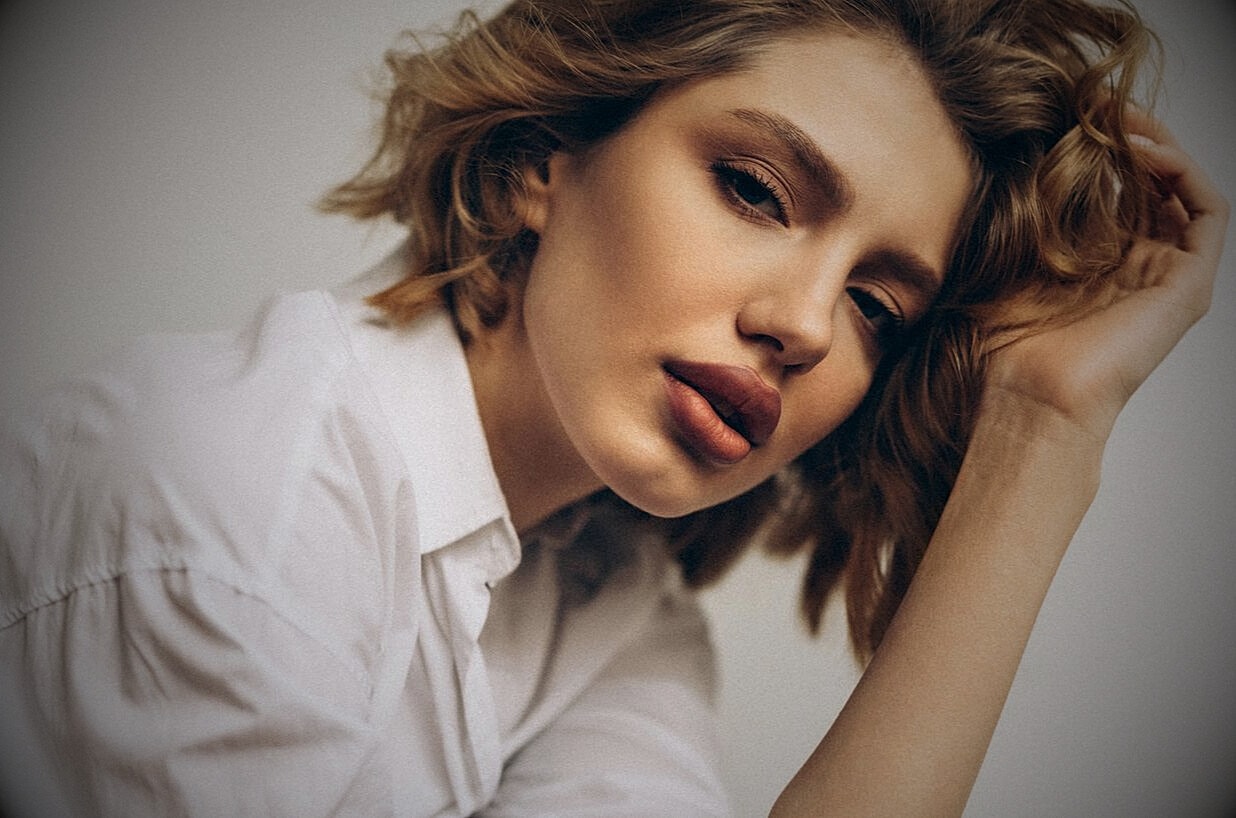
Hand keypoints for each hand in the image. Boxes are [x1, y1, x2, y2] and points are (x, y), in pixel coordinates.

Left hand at [984, 111, 1228, 443]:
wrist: (1027, 394)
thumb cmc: (1003, 344)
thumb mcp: (1003, 264)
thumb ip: (1018, 217)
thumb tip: (1013, 156)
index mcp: (1095, 264)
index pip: (1114, 189)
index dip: (1101, 147)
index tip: (1072, 111)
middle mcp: (1137, 267)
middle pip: (1151, 183)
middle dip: (1132, 136)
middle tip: (1102, 102)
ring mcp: (1166, 276)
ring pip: (1182, 190)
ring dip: (1159, 146)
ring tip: (1123, 120)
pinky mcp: (1189, 285)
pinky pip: (1208, 212)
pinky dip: (1184, 173)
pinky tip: (1143, 152)